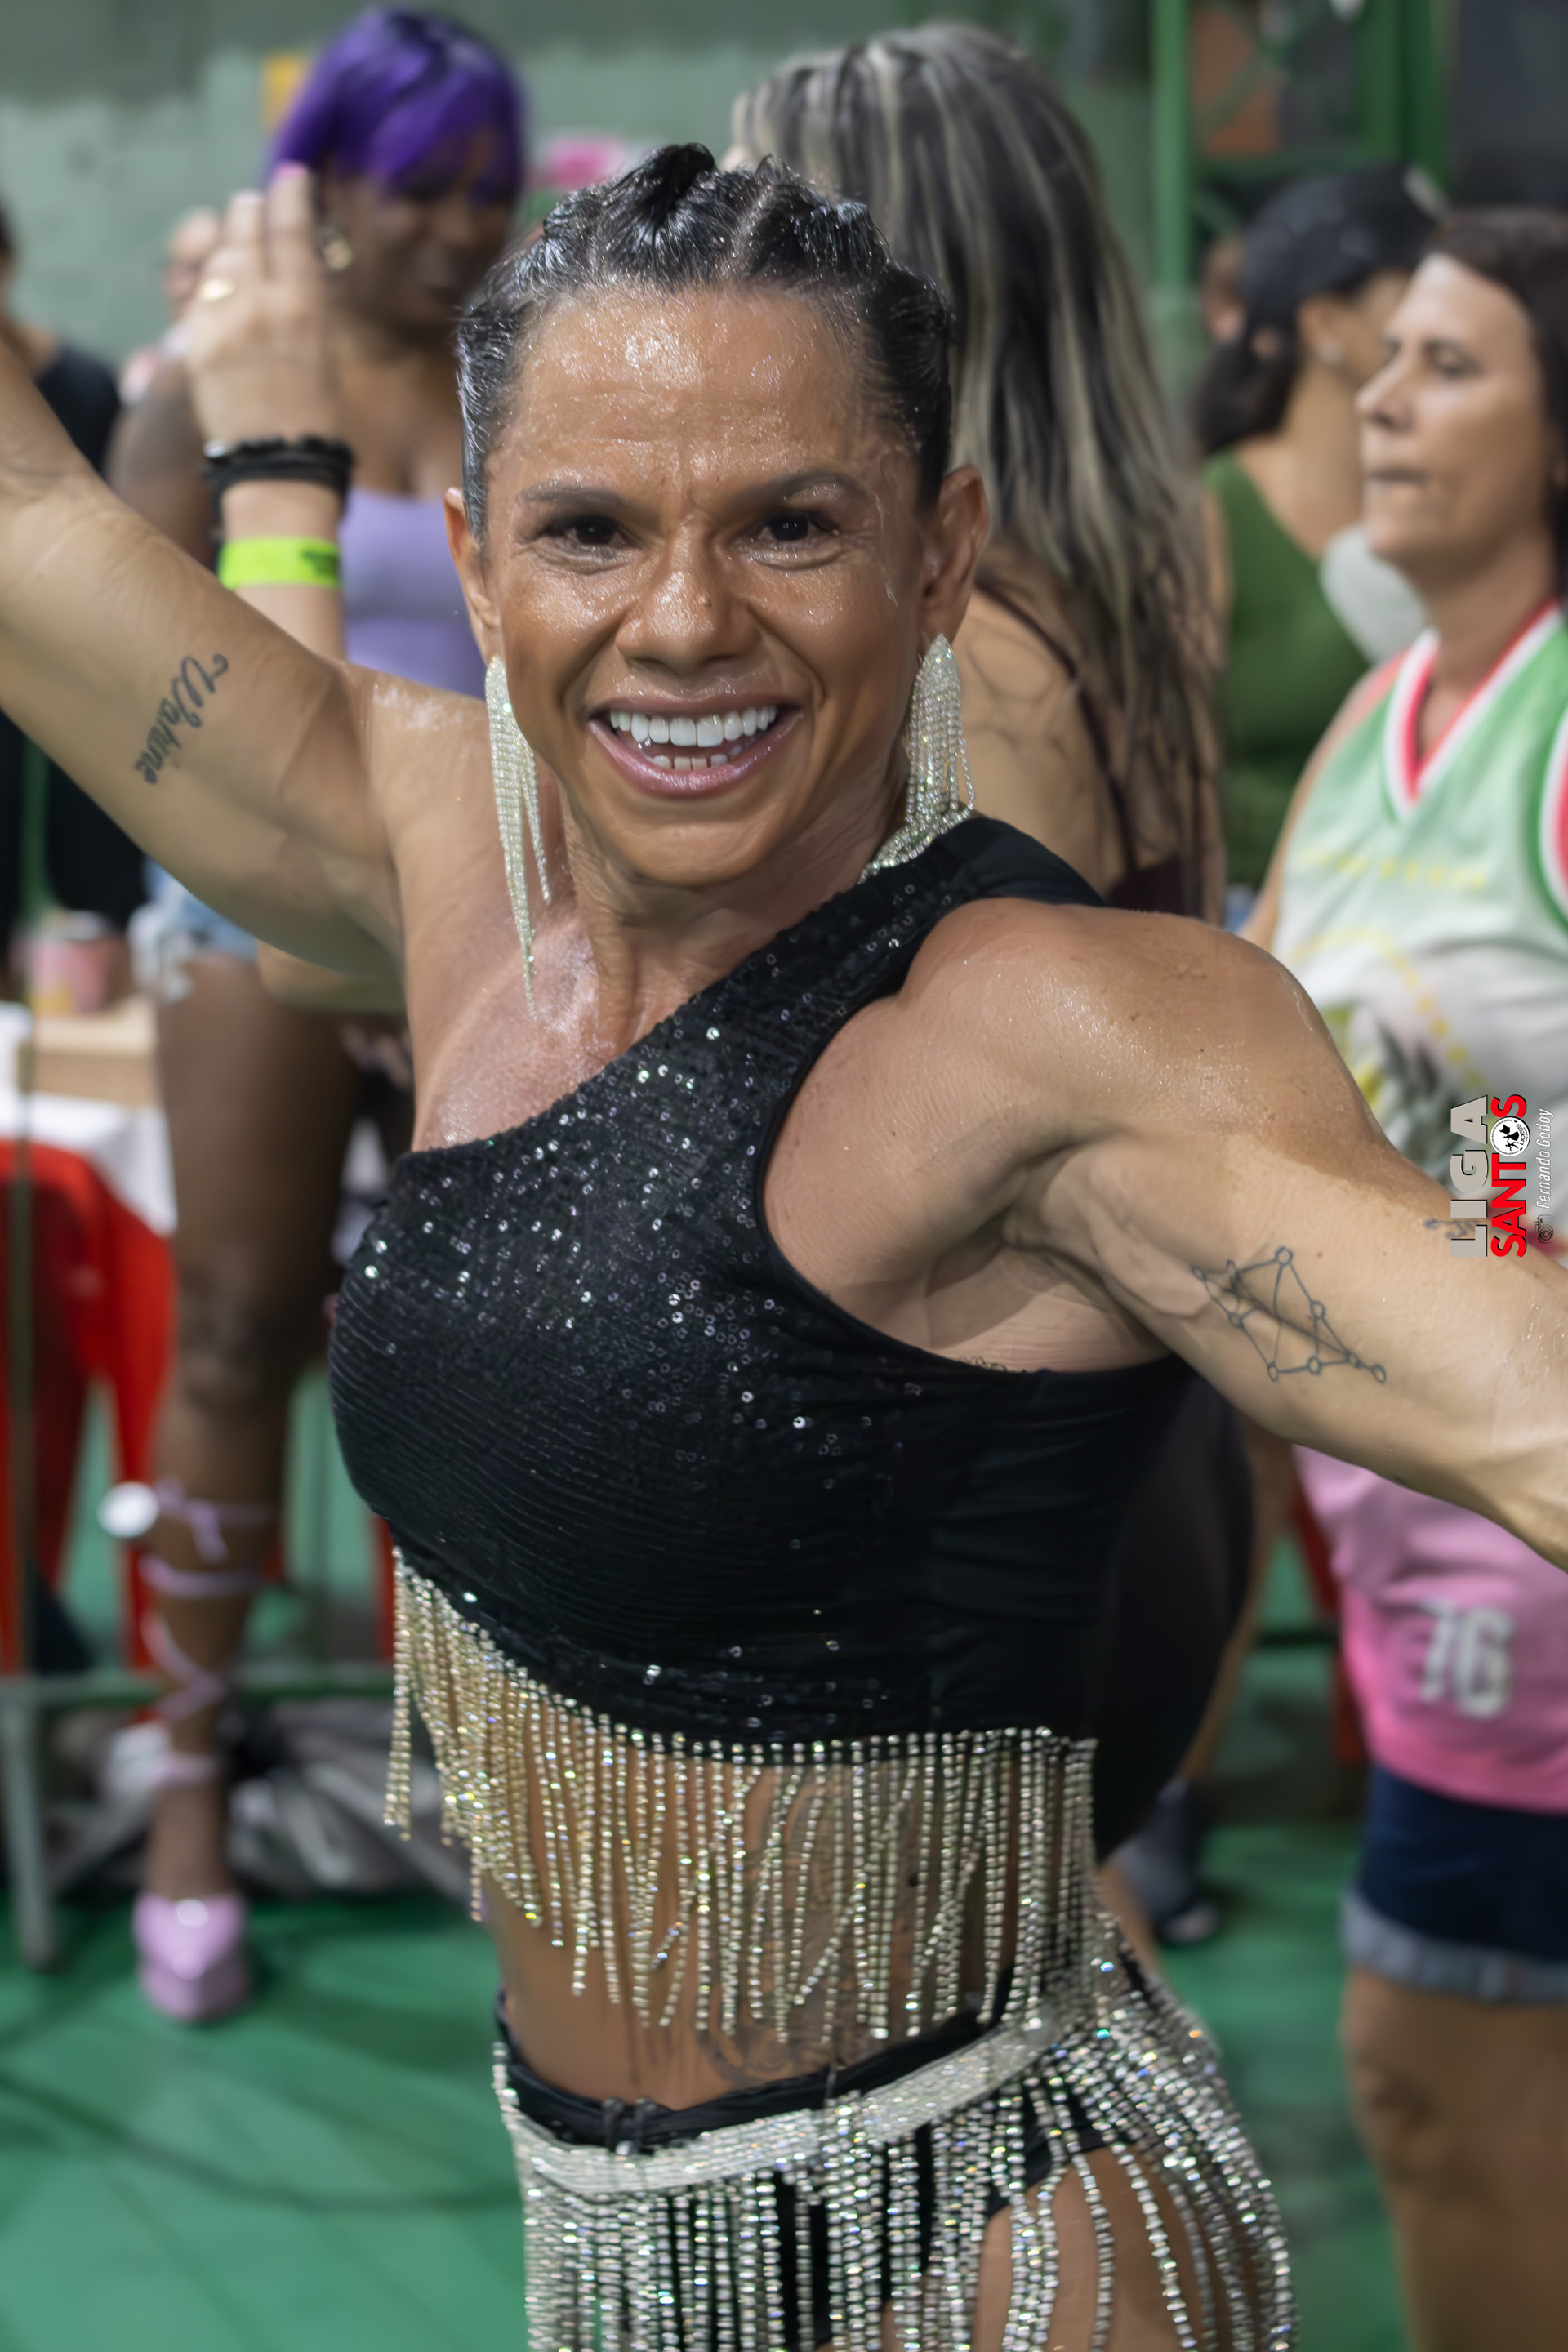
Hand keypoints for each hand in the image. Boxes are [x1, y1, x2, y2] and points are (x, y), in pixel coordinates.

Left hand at [185, 168, 343, 448]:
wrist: (278, 467)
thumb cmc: (318, 418)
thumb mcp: (326, 350)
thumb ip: (307, 301)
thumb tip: (297, 261)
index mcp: (304, 306)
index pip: (290, 227)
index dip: (289, 193)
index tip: (290, 176)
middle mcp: (260, 304)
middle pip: (245, 228)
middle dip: (251, 211)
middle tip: (254, 205)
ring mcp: (222, 320)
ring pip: (218, 255)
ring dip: (228, 241)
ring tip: (237, 240)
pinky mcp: (195, 341)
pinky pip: (200, 292)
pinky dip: (211, 281)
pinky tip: (221, 287)